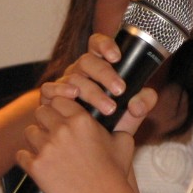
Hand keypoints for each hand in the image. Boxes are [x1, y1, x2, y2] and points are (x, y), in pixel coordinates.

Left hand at [19, 35, 158, 192]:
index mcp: (82, 120)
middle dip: (46, 122)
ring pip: (30, 132)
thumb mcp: (123, 141)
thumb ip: (121, 122)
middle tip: (53, 135)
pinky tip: (41, 166)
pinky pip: (21, 155)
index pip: (59, 99)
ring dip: (37, 141)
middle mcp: (63, 130)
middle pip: (41, 112)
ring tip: (49, 153)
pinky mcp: (37, 167)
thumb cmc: (115, 173)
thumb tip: (129, 109)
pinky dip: (28, 160)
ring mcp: (47, 148)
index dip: (60, 109)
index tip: (62, 118)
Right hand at [39, 33, 156, 136]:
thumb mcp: (131, 115)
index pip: (97, 44)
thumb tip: (137, 105)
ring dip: (93, 92)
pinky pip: (50, 88)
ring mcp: (63, 83)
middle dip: (105, 74)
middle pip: (87, 60)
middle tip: (120, 90)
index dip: (105, 44)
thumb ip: (142, 104)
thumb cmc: (110, 126)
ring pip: (74, 77)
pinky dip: (61, 90)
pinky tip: (73, 96)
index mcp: (98, 68)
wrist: (91, 148)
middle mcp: (80, 72)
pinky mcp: (50, 98)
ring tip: (109, 108)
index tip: (117, 56)